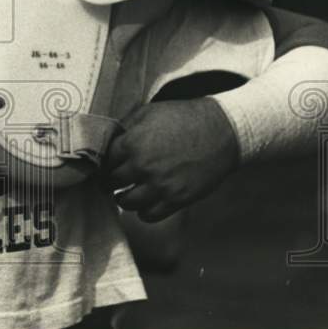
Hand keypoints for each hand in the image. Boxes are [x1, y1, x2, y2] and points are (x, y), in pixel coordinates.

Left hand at [105, 98, 239, 222]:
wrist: (222, 131)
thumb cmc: (184, 118)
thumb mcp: (149, 112)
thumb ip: (126, 127)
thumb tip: (108, 141)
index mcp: (132, 143)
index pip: (105, 160)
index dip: (106, 162)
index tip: (108, 165)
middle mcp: (142, 166)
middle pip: (112, 182)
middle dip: (110, 181)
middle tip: (112, 181)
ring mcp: (159, 185)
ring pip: (126, 202)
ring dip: (124, 198)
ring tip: (125, 194)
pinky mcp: (176, 199)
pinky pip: (148, 215)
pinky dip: (143, 212)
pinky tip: (145, 204)